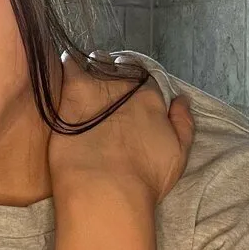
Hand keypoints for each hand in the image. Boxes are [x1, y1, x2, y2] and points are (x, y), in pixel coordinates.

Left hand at [47, 51, 195, 207]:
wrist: (106, 188)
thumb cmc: (145, 178)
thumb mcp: (178, 154)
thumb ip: (183, 123)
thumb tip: (182, 99)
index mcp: (151, 97)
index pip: (145, 75)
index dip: (136, 81)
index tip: (129, 90)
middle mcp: (126, 84)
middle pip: (120, 66)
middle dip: (114, 70)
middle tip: (106, 85)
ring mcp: (98, 85)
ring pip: (96, 61)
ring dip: (93, 65)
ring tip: (86, 76)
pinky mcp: (72, 91)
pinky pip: (69, 63)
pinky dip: (68, 62)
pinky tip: (65, 67)